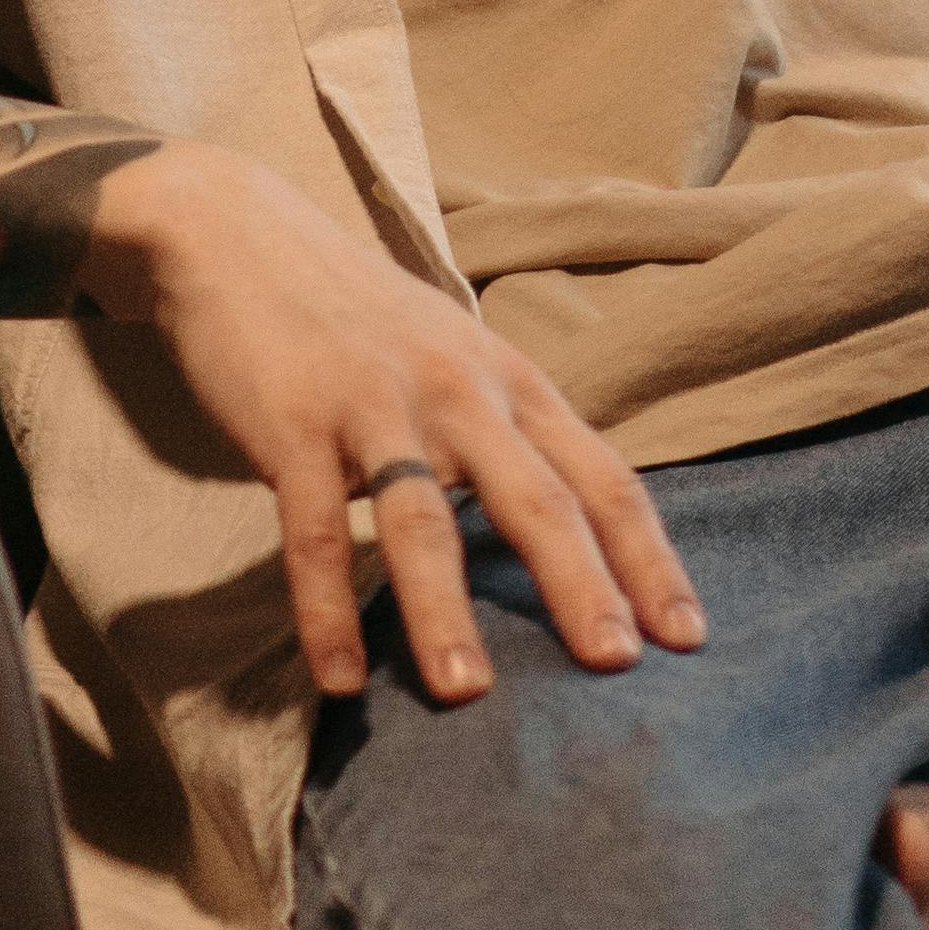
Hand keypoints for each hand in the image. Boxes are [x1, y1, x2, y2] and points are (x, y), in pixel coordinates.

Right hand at [80, 142, 705, 706]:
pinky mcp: (293, 421)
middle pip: (535, 495)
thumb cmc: (358, 317)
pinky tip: (339, 679)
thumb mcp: (454, 358)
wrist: (240, 234)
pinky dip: (326, 607)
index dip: (648, 556)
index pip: (601, 474)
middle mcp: (456, 389)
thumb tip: (570, 538)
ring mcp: (374, 403)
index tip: (688, 637)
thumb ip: (506, 434)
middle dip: (582, 583)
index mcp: (507, 380)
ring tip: (467, 695)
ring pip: (422, 517)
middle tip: (618, 666)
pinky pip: (313, 528)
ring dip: (444, 610)